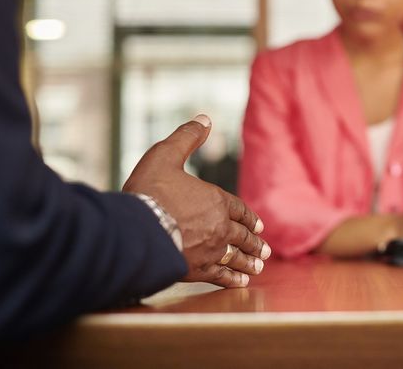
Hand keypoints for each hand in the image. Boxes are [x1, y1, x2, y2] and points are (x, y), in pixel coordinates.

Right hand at [123, 115, 270, 287]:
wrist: (136, 230)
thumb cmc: (149, 192)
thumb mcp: (166, 154)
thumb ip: (187, 137)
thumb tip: (205, 118)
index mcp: (215, 200)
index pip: (239, 209)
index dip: (249, 217)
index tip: (259, 226)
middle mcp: (219, 227)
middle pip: (242, 236)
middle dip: (254, 242)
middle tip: (265, 250)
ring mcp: (210, 251)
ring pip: (236, 257)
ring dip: (248, 262)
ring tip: (259, 267)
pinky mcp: (197, 271)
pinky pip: (221, 276)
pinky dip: (232, 279)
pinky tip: (240, 283)